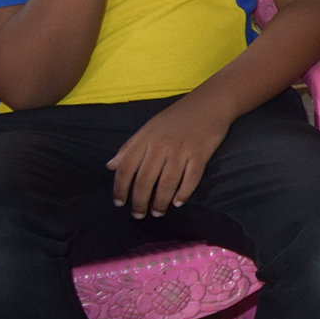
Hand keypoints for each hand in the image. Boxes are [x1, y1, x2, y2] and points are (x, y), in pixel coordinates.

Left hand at [109, 97, 232, 217]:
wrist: (209, 103)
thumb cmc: (176, 117)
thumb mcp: (148, 128)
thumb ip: (129, 147)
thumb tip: (110, 166)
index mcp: (146, 139)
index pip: (126, 168)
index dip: (120, 188)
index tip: (119, 203)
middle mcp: (161, 145)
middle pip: (145, 179)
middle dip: (140, 201)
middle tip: (138, 215)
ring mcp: (181, 150)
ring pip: (167, 183)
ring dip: (160, 202)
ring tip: (157, 213)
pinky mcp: (200, 154)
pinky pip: (191, 178)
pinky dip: (184, 193)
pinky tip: (178, 203)